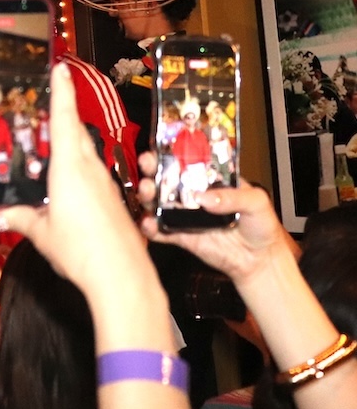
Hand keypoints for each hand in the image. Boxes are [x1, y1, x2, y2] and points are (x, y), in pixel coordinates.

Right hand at [0, 63, 148, 297]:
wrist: (123, 276)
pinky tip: (63, 181)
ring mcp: (104, 182)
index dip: (61, 91)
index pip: (64, 119)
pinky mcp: (111, 197)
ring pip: (83, 152)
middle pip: (74, 131)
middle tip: (43, 100)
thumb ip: (19, 217)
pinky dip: (75, 167)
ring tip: (46, 141)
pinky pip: (90, 172)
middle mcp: (90, 168)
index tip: (59, 67)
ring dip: (67, 142)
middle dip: (61, 113)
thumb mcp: (42, 234)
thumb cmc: (82, 252)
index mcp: (70, 168)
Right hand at [137, 152, 294, 286]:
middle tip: (147, 164)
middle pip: (167, 179)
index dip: (172, 153)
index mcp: (211, 180)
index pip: (188, 162)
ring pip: (159, 202)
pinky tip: (147, 223)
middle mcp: (193, 194)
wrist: (260, 259)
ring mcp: (185, 215)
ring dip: (148, 196)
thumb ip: (233, 197)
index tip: (161, 148)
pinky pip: (161, 231)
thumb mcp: (256, 201)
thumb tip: (205, 198)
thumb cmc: (262, 225)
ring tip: (146, 192)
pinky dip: (151, 228)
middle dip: (153, 170)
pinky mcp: (181, 236)